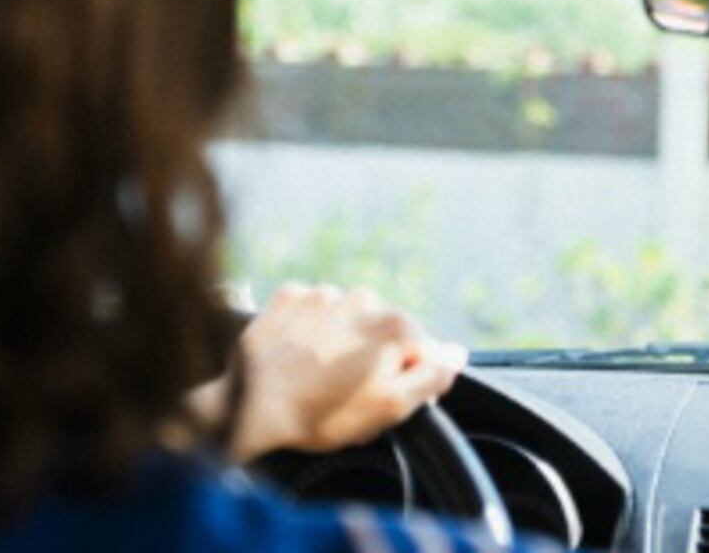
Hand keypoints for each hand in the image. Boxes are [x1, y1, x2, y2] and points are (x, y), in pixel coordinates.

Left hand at [227, 284, 467, 461]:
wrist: (251, 403)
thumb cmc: (323, 413)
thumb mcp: (391, 408)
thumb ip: (433, 377)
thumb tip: (457, 354)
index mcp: (397, 326)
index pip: (425, 351)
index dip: (411, 380)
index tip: (385, 402)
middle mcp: (365, 299)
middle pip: (386, 333)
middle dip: (375, 359)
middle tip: (348, 395)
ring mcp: (325, 295)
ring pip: (349, 320)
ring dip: (342, 343)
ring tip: (318, 378)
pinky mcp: (290, 297)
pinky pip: (312, 311)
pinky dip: (310, 329)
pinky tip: (298, 356)